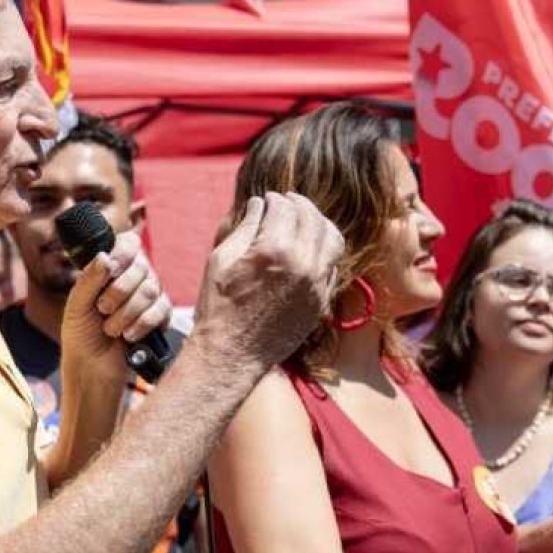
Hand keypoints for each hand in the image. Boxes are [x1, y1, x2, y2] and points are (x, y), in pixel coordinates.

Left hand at [59, 229, 171, 388]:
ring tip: (110, 329)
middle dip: (120, 291)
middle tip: (102, 309)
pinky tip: (128, 335)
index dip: (123, 253)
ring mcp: (147, 296)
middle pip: (142, 267)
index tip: (110, 269)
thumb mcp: (76, 306)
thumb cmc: (81, 336)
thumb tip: (105, 255)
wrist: (93, 369)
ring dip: (128, 312)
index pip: (128, 244)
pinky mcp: (159, 316)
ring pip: (151, 289)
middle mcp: (132, 278)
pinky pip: (162, 309)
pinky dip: (143, 323)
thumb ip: (89, 279)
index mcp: (110, 269)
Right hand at [193, 194, 344, 375]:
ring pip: (331, 237)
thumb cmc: (219, 307)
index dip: (275, 199)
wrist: (232, 353)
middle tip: (287, 202)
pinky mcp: (322, 300)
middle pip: (311, 217)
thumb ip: (245, 227)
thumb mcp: (221, 259)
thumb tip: (260, 205)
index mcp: (274, 249)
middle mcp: (302, 263)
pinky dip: (324, 248)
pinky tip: (310, 247)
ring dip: (318, 223)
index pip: (284, 207)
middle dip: (298, 204)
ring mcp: (317, 283)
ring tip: (304, 221)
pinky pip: (333, 264)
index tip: (268, 199)